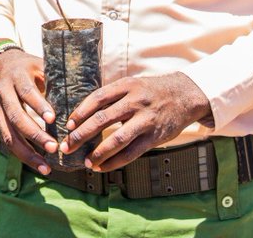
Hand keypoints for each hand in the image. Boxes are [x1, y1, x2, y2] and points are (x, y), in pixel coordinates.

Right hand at [0, 51, 56, 175]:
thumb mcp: (38, 65)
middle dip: (35, 135)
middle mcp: (3, 93)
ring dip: (27, 153)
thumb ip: (55, 79)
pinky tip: (37, 164)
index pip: (27, 92)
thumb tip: (86, 92)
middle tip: (53, 148)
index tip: (53, 120)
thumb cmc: (26, 67)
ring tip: (46, 167)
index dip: (39, 106)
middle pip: (16, 116)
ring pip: (8, 135)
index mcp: (16, 76)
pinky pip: (6, 141)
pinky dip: (21, 154)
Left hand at [59, 72, 210, 171]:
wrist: (184, 95)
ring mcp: (145, 120)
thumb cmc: (151, 91)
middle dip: (82, 135)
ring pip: (117, 139)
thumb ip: (112, 96)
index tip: (69, 125)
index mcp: (126, 85)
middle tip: (67, 146)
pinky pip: (132, 152)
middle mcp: (135, 101)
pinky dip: (115, 162)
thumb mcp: (132, 85)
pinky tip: (103, 167)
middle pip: (102, 119)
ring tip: (86, 163)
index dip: (81, 112)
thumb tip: (83, 113)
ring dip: (99, 153)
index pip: (97, 98)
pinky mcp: (154, 136)